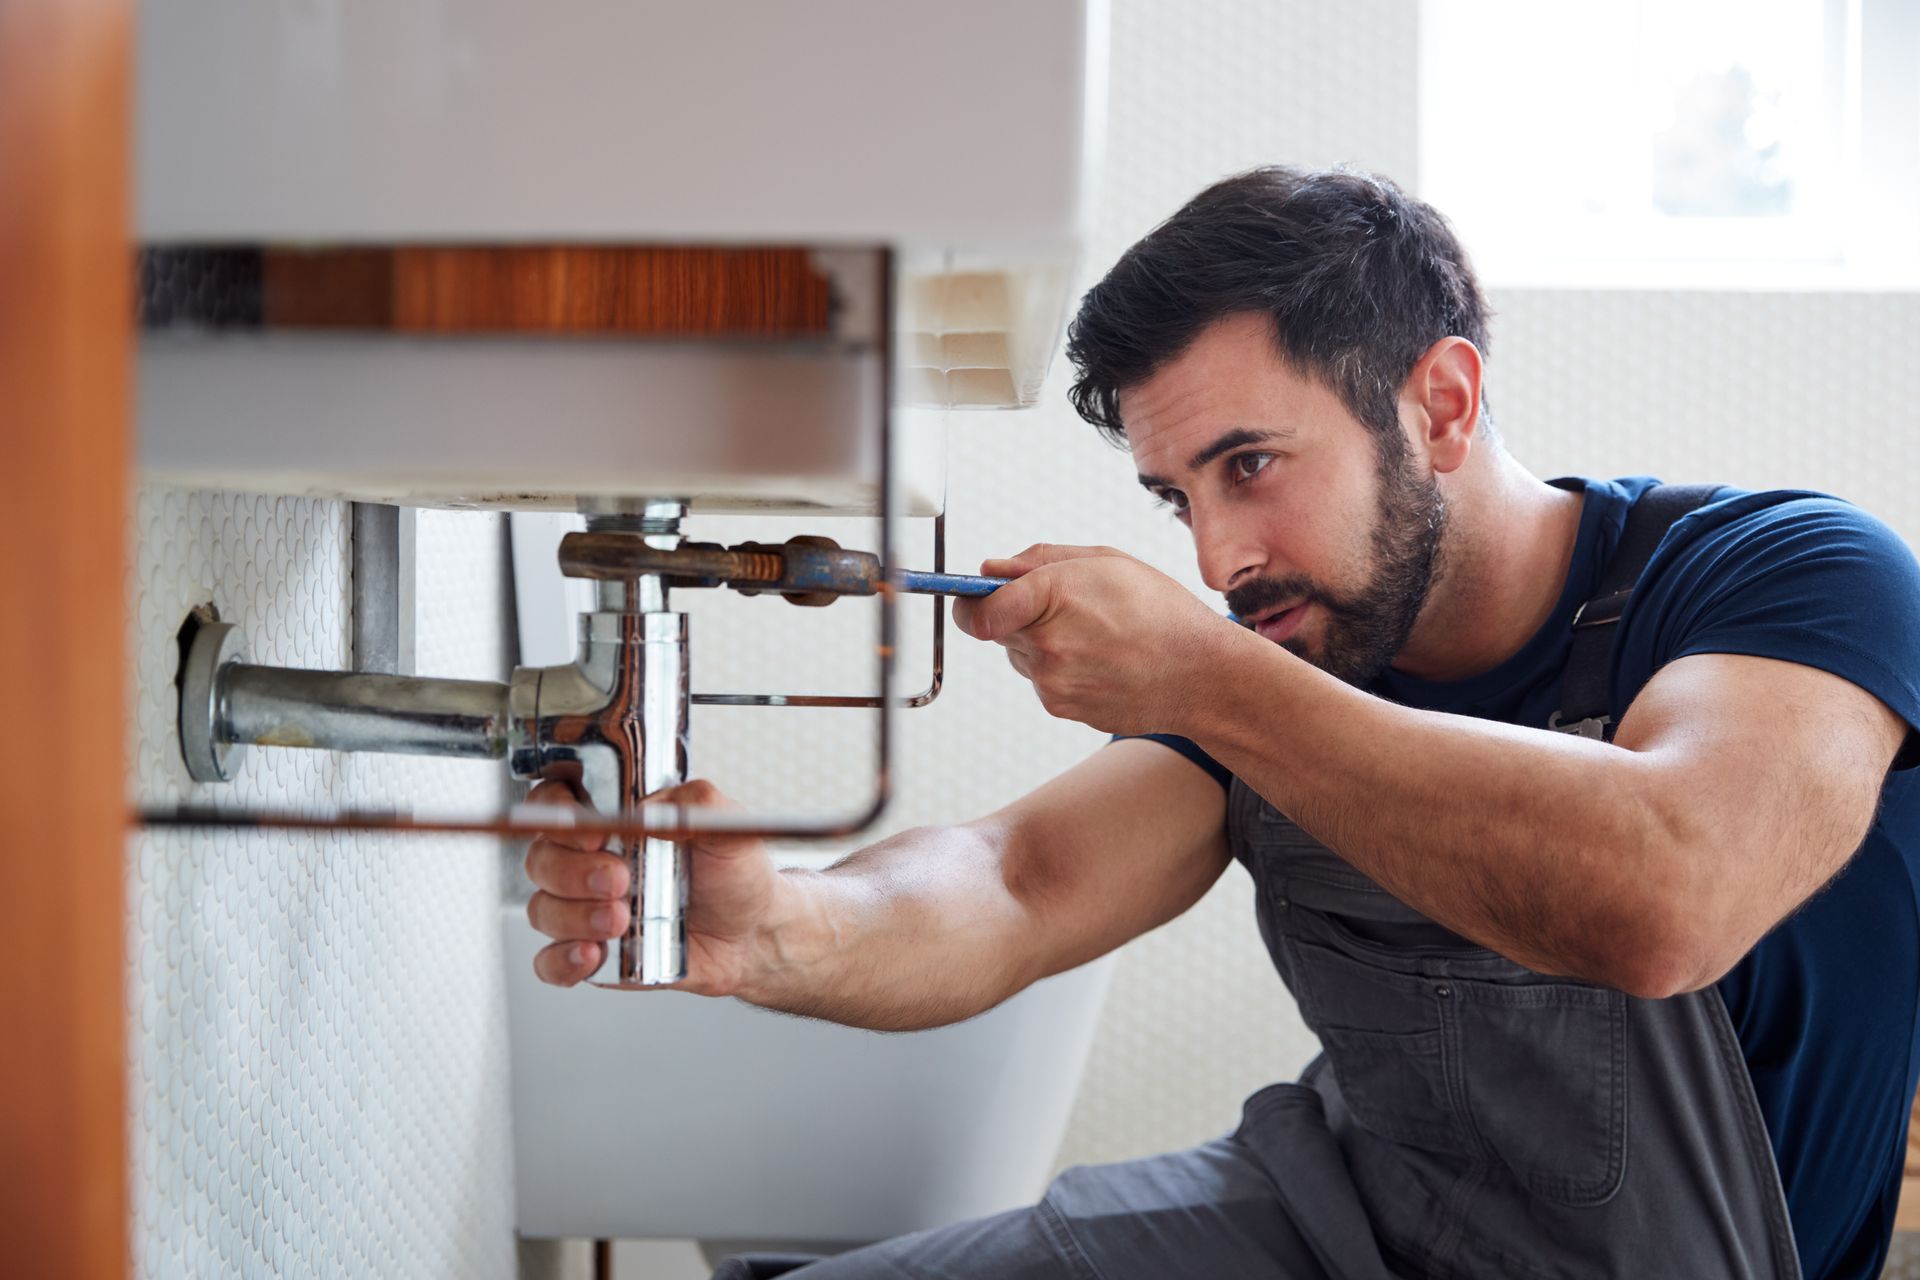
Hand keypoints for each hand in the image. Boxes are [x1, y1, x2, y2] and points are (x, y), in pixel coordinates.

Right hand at [522, 777, 786, 994]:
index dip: (556, 813)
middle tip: (618, 881)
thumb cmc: (734, 875)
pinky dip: (562, 960)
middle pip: (541, 859)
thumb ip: (696, 802)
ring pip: (543, 910)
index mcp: (613, 822)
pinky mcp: (593, 953)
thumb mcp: (727, 827)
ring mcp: (586, 910)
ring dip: (574, 917)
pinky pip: (550, 962)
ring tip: (621, 919)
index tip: (593, 833)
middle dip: (572, 872)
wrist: (753, 934)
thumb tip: (649, 809)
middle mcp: (590, 862)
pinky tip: (594, 953)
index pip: (554, 802)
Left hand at [950, 544, 1237, 735]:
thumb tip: (992, 570)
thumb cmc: (1162, 612)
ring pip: (1020, 655)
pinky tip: (1101, 660)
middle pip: (995, 629)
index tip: (973, 596)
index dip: (969, 601)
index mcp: (1054, 597)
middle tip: (1065, 607)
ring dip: (1042, 643)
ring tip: (1095, 635)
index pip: (975, 610)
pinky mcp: (1062, 708)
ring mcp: (1052, 683)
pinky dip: (1062, 669)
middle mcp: (1047, 646)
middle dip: (1017, 615)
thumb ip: (1040, 561)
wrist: (1201, 676)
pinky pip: (1043, 680)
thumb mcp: (1106, 562)